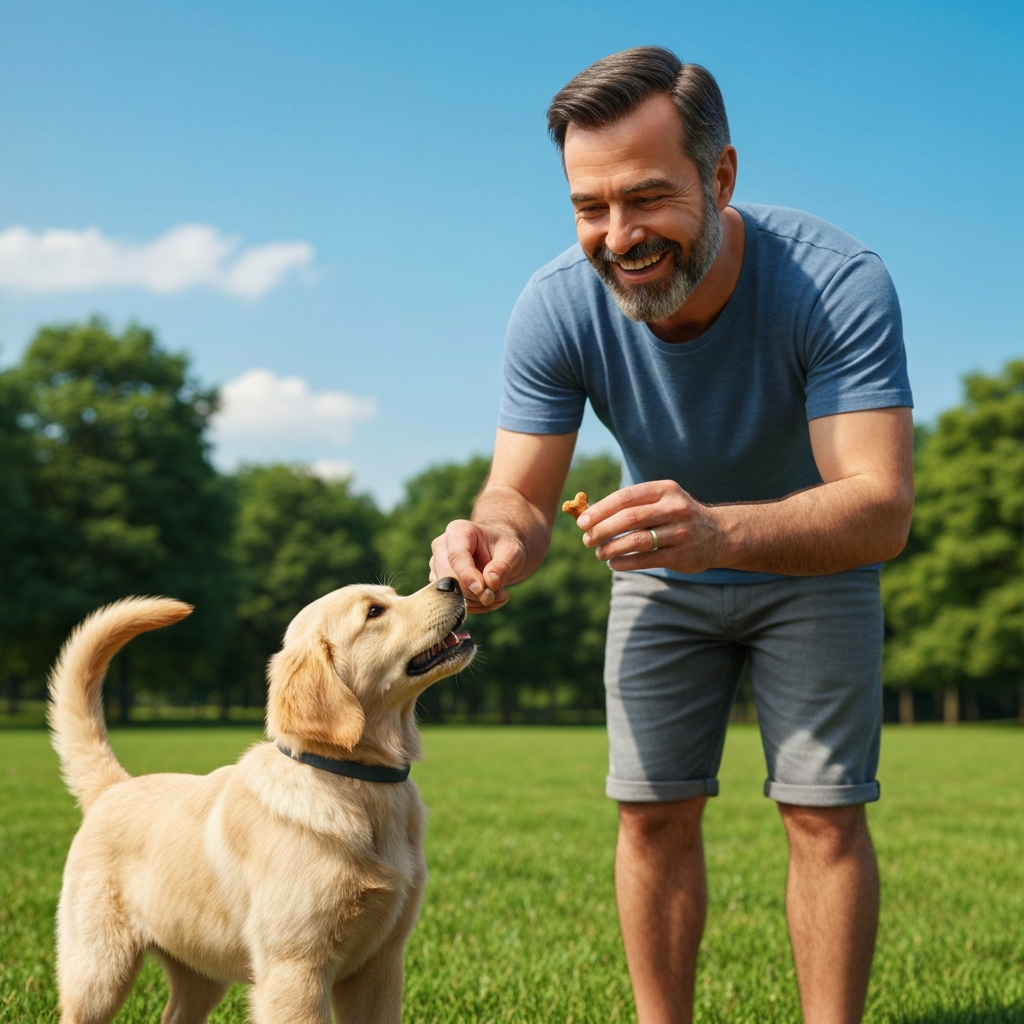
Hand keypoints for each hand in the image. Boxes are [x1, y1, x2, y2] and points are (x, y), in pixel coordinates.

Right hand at [429, 520, 526, 613]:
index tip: (481, 590)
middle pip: (449, 576)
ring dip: (476, 601)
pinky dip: (473, 606)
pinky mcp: (438, 584)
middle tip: (500, 594)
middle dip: (474, 592)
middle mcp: (442, 546)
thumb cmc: (503, 549)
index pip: (457, 556)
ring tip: (500, 594)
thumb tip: (491, 582)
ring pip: (449, 592)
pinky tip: (489, 599)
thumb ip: (503, 566)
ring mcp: (437, 566)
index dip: (467, 575)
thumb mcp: (512, 552)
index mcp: (458, 531)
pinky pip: (452, 602)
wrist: (497, 555)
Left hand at [577, 480, 725, 572]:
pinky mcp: (682, 555)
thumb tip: (588, 515)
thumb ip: (631, 505)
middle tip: (586, 539)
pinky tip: (614, 563)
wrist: (719, 534)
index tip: (582, 521)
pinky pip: (647, 560)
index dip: (601, 509)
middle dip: (603, 529)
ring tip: (599, 553)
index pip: (626, 497)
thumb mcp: (661, 501)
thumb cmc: (676, 516)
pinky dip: (626, 562)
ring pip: (638, 541)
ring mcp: (680, 532)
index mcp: (665, 490)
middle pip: (630, 518)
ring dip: (613, 548)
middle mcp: (675, 508)